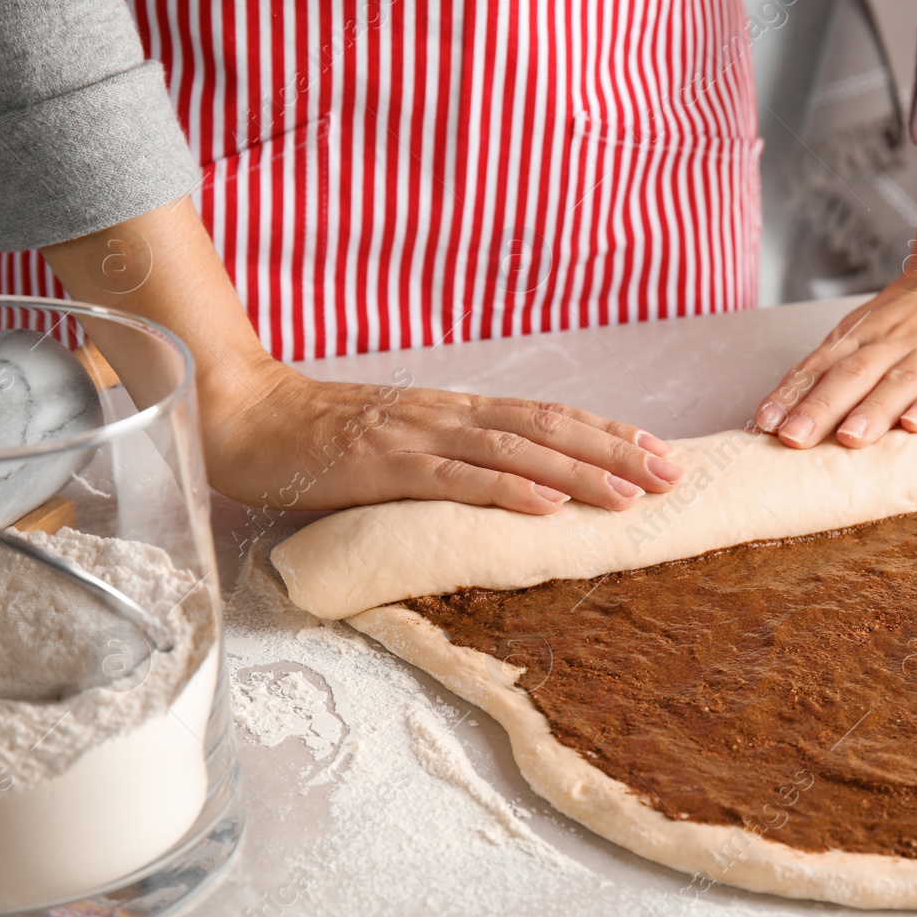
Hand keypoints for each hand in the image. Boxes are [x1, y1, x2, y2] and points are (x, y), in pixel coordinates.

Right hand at [41, 199, 680, 514]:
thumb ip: (452, 460)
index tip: (658, 454)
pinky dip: (507, 488)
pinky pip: (455, 478)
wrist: (245, 417)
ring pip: (516, 451)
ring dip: (578, 473)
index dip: (607, 434)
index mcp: (457, 412)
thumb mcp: (402, 445)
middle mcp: (449, 416)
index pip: (548, 417)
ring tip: (630, 494)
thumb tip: (510, 489)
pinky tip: (547, 504)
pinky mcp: (385, 465)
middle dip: (615, 451)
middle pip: (549, 427)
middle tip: (672, 475)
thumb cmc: (322, 439)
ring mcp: (419, 437)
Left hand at [752, 138, 916, 448]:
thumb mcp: (869, 327)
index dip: (790, 396)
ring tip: (850, 438)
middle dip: (819, 409)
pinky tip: (915, 424)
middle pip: (850, 377)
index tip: (762, 424)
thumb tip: (781, 416)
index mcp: (861, 336)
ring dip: (872, 412)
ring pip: (899, 383)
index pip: (818, 367)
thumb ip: (836, 366)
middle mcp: (893, 344)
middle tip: (794, 439)